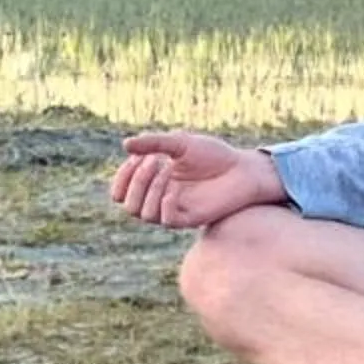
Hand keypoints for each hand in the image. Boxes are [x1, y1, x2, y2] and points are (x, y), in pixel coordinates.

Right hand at [109, 129, 287, 228]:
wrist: (242, 169)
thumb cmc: (213, 155)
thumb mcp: (181, 143)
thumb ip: (154, 143)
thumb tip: (126, 144)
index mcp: (153, 183)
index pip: (121, 192)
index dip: (122, 176)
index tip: (138, 156)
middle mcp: (159, 200)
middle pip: (127, 204)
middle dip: (136, 180)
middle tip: (155, 160)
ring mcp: (172, 211)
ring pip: (143, 214)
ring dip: (150, 188)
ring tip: (168, 167)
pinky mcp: (188, 220)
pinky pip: (165, 220)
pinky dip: (165, 203)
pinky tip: (174, 188)